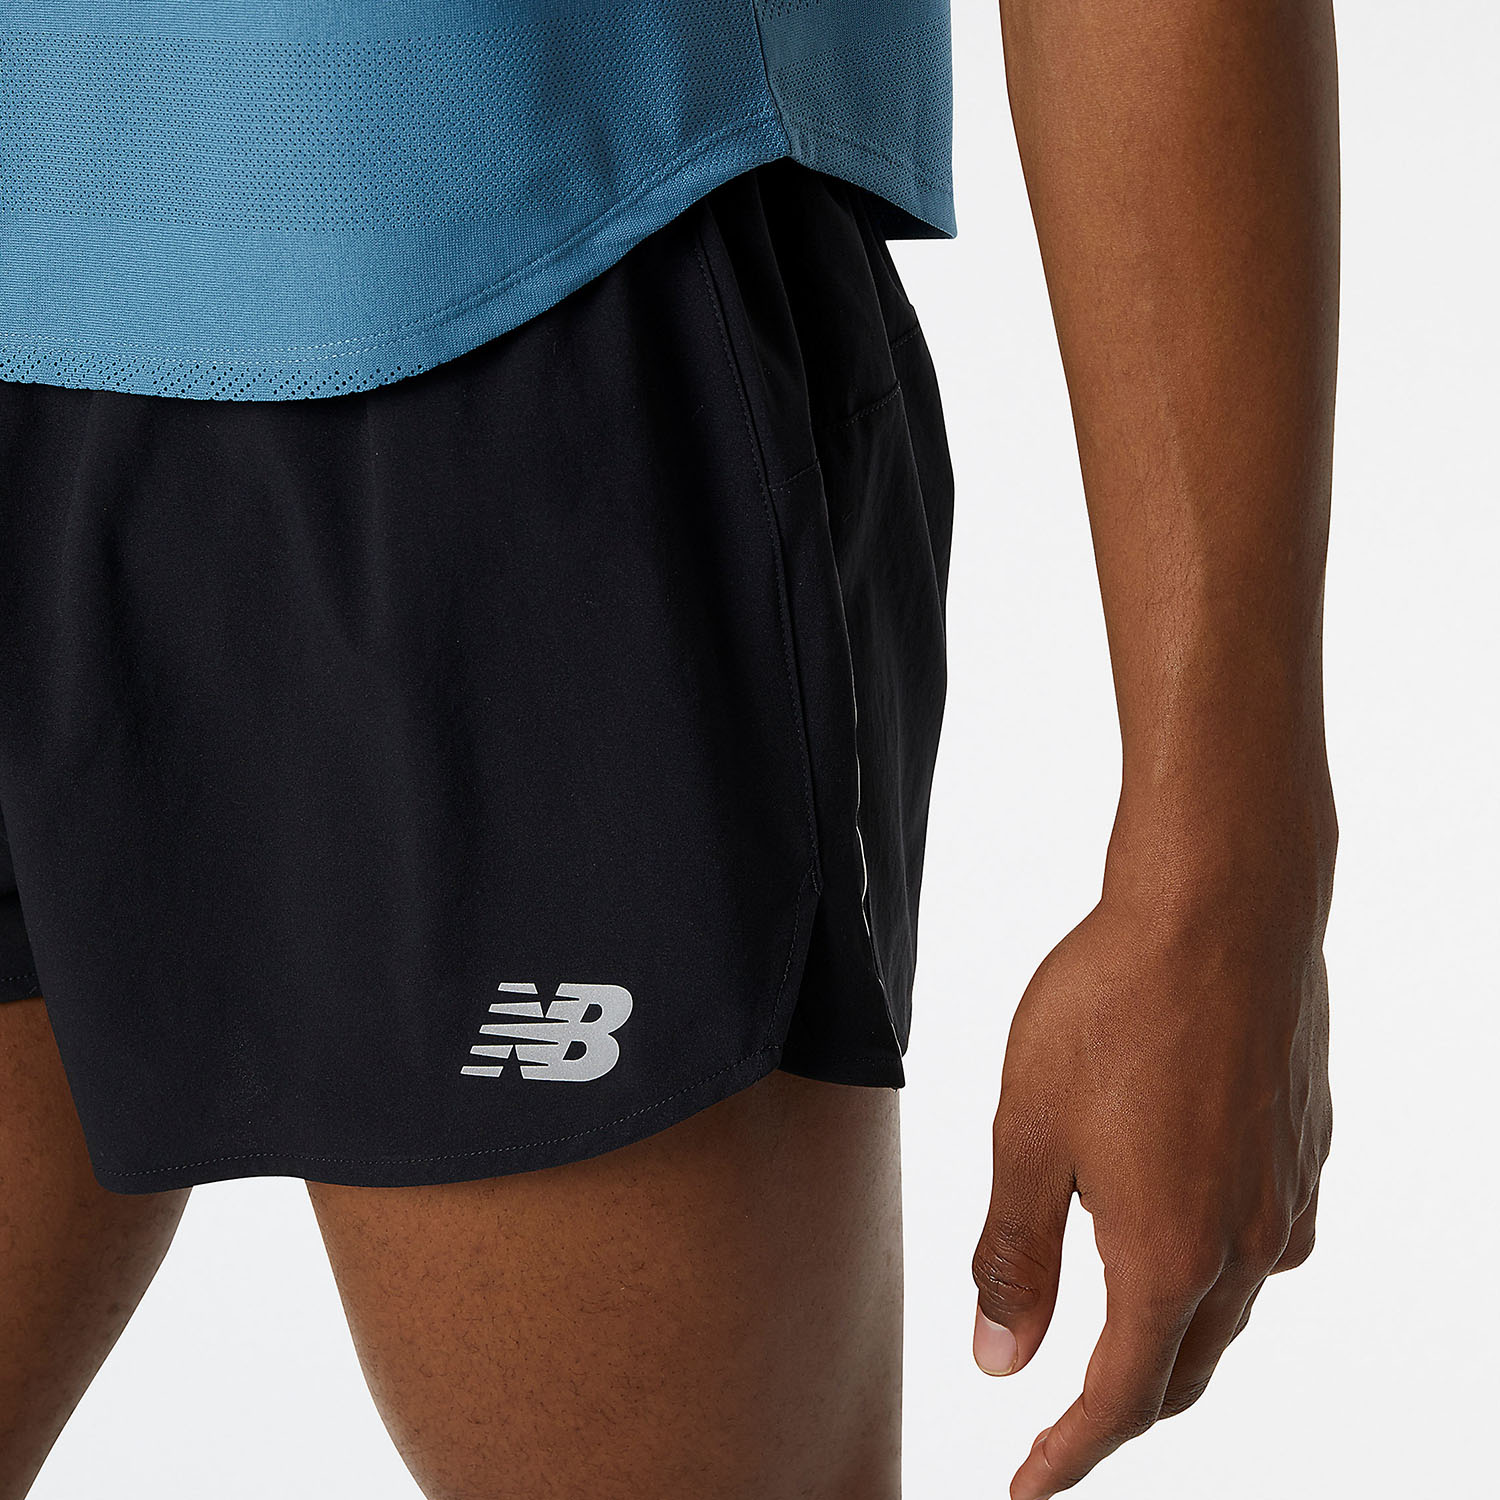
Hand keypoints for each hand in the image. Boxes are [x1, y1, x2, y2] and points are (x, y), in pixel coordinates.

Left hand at [970, 843, 1332, 1498]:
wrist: (1223, 906)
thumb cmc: (1113, 1007)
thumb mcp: (1028, 1132)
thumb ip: (1016, 1254)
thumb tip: (998, 1360)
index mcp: (1166, 1254)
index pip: (1119, 1399)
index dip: (1068, 1454)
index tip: (1026, 1484)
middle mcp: (1245, 1244)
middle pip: (1185, 1366)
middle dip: (1125, 1406)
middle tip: (1067, 1417)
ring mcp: (1288, 1193)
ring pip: (1233, 1307)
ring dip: (1177, 1335)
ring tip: (1123, 1325)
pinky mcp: (1306, 1143)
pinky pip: (1267, 1240)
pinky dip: (1220, 1265)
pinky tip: (1191, 1225)